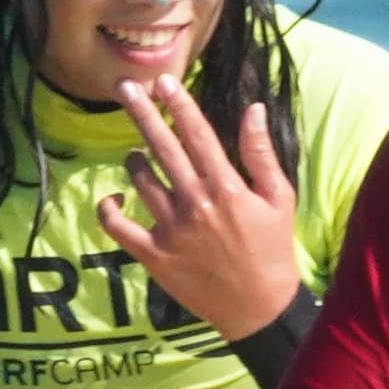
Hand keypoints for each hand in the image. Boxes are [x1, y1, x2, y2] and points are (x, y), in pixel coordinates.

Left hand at [111, 66, 306, 346]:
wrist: (257, 307)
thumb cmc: (271, 249)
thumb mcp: (279, 198)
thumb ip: (261, 153)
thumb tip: (254, 109)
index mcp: (227, 188)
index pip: (198, 135)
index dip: (179, 105)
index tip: (163, 81)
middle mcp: (195, 204)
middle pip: (162, 148)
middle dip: (142, 113)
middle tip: (124, 87)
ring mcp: (171, 230)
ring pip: (140, 180)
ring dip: (134, 160)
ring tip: (136, 153)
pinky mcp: (153, 255)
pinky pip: (119, 227)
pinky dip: (109, 209)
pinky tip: (113, 197)